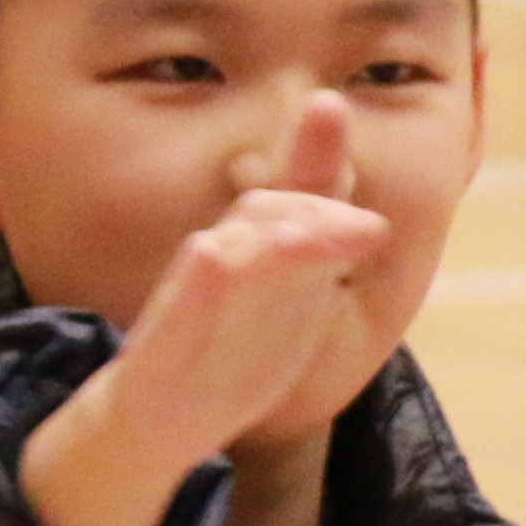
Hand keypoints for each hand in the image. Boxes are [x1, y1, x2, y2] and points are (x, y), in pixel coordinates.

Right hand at [16, 89, 395, 525]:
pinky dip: (200, 285)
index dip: (314, 154)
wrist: (159, 419)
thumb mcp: (288, 304)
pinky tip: (213, 261)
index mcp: (262, 253)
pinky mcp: (165, 338)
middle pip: (266, 212)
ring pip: (230, 253)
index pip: (293, 194)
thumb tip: (367, 211)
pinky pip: (181, 308)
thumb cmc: (230, 353)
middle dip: (310, 203)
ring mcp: (194, 296)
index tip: (331, 106)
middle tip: (365, 225)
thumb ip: (318, 254)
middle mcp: (227, 259)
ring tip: (308, 236)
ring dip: (269, 239)